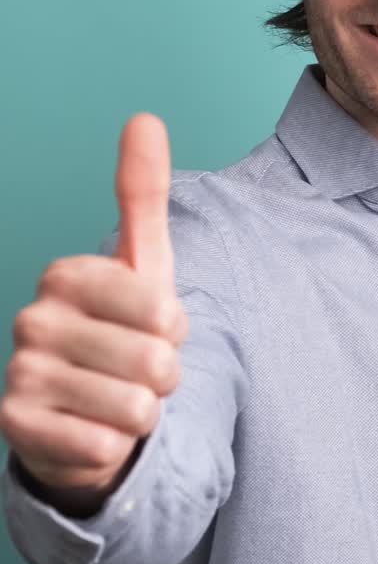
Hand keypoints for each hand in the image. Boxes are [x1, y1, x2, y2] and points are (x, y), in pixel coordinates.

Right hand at [0, 113, 187, 495]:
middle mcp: (33, 318)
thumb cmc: (120, 335)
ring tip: (115, 401)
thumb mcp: (142, 266)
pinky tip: (90, 431)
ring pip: (135, 408)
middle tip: (134, 374)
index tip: (149, 330)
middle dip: (161, 377)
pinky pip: (105, 445)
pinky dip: (113, 446)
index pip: (165, 311)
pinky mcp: (15, 428)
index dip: (175, 332)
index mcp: (66, 274)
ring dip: (141, 413)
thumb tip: (144, 117)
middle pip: (154, 362)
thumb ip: (142, 194)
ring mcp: (19, 373)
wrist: (81, 415)